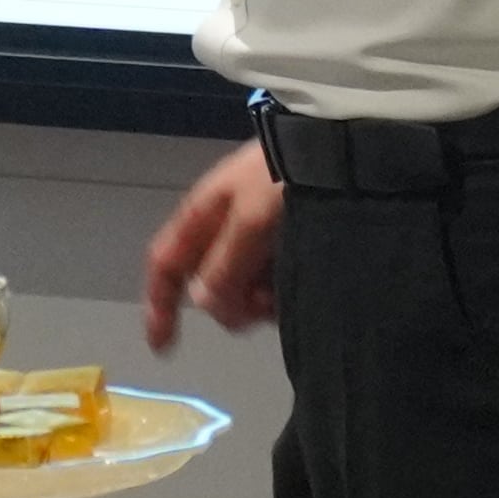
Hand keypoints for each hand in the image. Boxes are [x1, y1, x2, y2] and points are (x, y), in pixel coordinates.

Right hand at [140, 142, 283, 352]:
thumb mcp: (252, 218)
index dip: (159, 305)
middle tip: (263, 305)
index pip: (165, 264)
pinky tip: (303, 284)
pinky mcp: (284, 244)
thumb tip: (202, 302)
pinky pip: (272, 283)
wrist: (339, 148)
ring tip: (291, 291)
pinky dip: (282, 292)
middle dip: (231, 305)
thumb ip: (226, 263)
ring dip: (261, 301)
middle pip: (209, 286)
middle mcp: (223, 230)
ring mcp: (254, 239)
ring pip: (243, 289)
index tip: (163, 349)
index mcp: (202, 216)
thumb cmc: (285, 176)